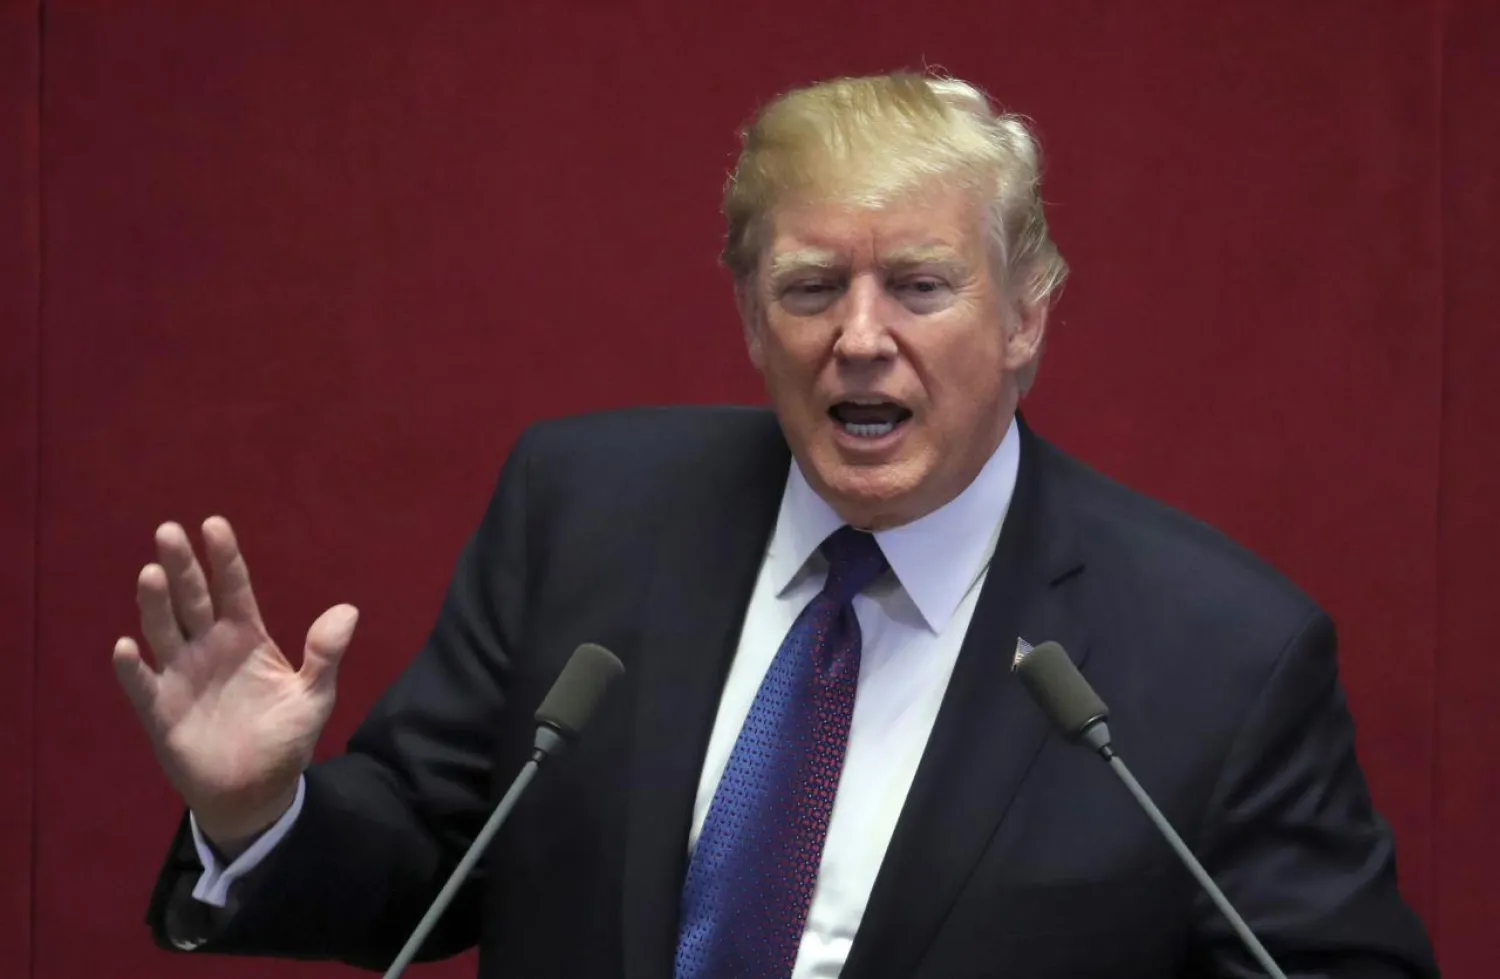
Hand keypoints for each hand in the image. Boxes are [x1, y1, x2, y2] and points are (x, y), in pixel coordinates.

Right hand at [112, 516, 357, 848]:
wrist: (257, 792)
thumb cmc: (284, 739)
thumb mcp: (314, 696)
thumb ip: (325, 655)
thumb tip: (348, 611)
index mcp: (245, 638)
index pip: (233, 588)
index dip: (224, 558)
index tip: (215, 524)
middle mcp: (208, 648)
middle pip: (192, 599)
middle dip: (182, 566)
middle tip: (169, 531)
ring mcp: (181, 676)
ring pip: (164, 630)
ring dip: (155, 603)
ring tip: (152, 573)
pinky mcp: (160, 710)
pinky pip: (142, 684)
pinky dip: (132, 667)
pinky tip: (128, 647)